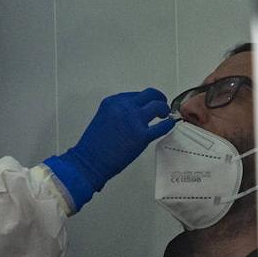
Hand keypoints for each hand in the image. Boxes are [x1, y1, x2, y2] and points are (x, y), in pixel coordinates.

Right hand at [43, 89, 176, 211]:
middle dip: (158, 97)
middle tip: (161, 104)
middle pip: (149, 94)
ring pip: (158, 106)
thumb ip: (118, 113)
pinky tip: (168, 124)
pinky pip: (162, 126)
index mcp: (112, 102)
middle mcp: (124, 107)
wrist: (89, 162)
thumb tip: (134, 114)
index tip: (148, 103)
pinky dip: (168, 124)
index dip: (144, 100)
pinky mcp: (142, 136)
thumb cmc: (93, 146)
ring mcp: (134, 120)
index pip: (135, 95)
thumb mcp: (103, 119)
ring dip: (163, 109)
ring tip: (164, 114)